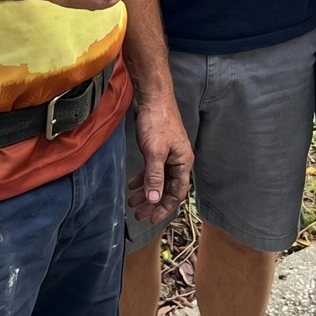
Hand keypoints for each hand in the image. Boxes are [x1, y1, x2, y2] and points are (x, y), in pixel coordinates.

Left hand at [127, 94, 192, 223]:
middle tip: (138, 214)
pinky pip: (152, 170)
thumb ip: (155, 176)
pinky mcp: (158, 148)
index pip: (176, 193)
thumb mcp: (155, 151)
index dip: (164, 208)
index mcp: (183, 162)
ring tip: (132, 202)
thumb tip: (155, 200)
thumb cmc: (157, 121)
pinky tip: (132, 184)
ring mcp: (168, 154)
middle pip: (167, 189)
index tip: (150, 219)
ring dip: (146, 191)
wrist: (152, 97)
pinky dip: (143, 178)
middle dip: (153, 203)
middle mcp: (178, 160)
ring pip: (158, 180)